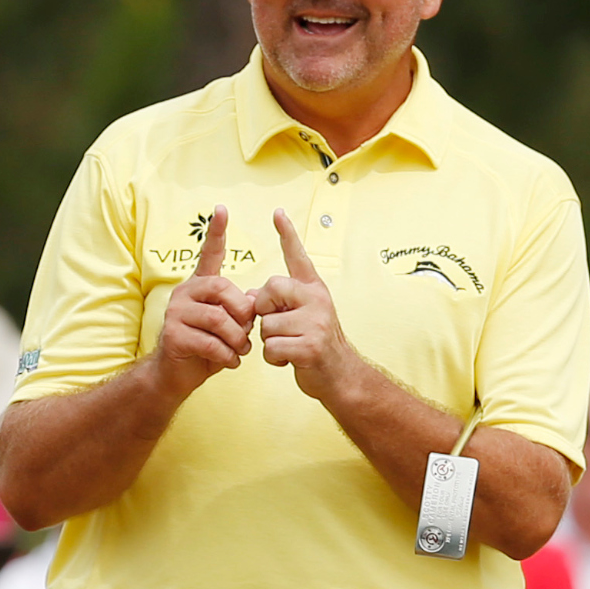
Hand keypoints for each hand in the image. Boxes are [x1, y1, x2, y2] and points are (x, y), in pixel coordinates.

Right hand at [153, 205, 255, 395]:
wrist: (176, 375)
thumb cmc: (206, 347)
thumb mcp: (229, 326)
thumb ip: (241, 310)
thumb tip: (253, 300)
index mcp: (200, 285)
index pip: (209, 254)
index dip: (217, 232)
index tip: (222, 208)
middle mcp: (185, 292)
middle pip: (222, 289)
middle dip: (241, 313)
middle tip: (247, 333)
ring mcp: (175, 312)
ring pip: (218, 319)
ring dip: (236, 339)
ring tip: (239, 351)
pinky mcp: (172, 334)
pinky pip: (210, 341)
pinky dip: (226, 355)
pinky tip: (229, 361)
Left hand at [253, 208, 364, 398]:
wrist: (340, 376)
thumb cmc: (314, 344)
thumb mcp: (299, 317)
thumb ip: (277, 302)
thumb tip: (249, 294)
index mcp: (313, 289)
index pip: (298, 256)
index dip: (287, 234)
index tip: (277, 212)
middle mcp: (317, 299)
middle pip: (269, 289)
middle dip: (264, 310)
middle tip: (278, 325)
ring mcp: (316, 322)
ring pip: (266, 324)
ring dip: (270, 341)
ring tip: (289, 346)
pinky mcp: (310, 345)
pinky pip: (271, 347)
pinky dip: (274, 358)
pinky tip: (290, 360)